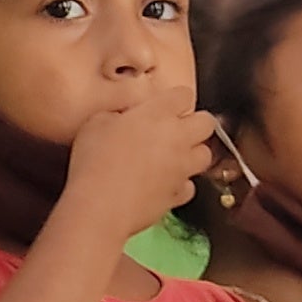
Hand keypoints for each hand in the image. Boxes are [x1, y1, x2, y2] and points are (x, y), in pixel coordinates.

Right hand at [58, 96, 222, 244]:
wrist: (100, 207)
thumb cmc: (94, 162)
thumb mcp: (94, 124)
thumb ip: (115, 115)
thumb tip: (121, 118)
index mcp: (157, 113)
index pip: (184, 95)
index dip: (176, 99)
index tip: (166, 105)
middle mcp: (177, 138)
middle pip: (206, 123)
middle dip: (196, 124)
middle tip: (177, 129)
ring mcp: (181, 167)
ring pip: (205, 155)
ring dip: (193, 154)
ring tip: (173, 157)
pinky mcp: (178, 195)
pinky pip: (189, 186)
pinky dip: (180, 185)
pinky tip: (163, 184)